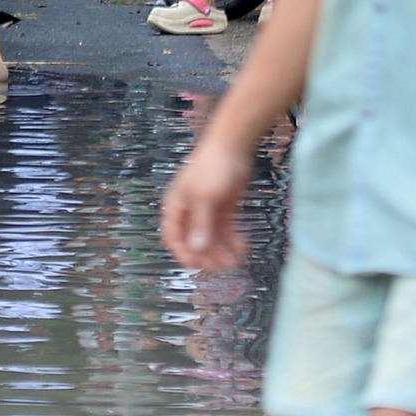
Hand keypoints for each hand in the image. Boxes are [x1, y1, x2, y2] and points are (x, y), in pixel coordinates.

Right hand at [160, 142, 252, 270]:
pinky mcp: (223, 209)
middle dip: (206, 255)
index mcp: (176, 206)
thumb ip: (201, 223)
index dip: (182, 252)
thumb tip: (197, 249)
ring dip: (221, 251)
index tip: (195, 266)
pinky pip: (226, 231)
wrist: (231, 148)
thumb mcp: (204, 196)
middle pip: (194, 240)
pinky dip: (233, 241)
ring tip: (235, 263)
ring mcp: (207, 211)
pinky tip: (243, 250)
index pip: (173, 236)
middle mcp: (190, 211)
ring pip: (211, 238)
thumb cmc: (211, 168)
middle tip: (220, 267)